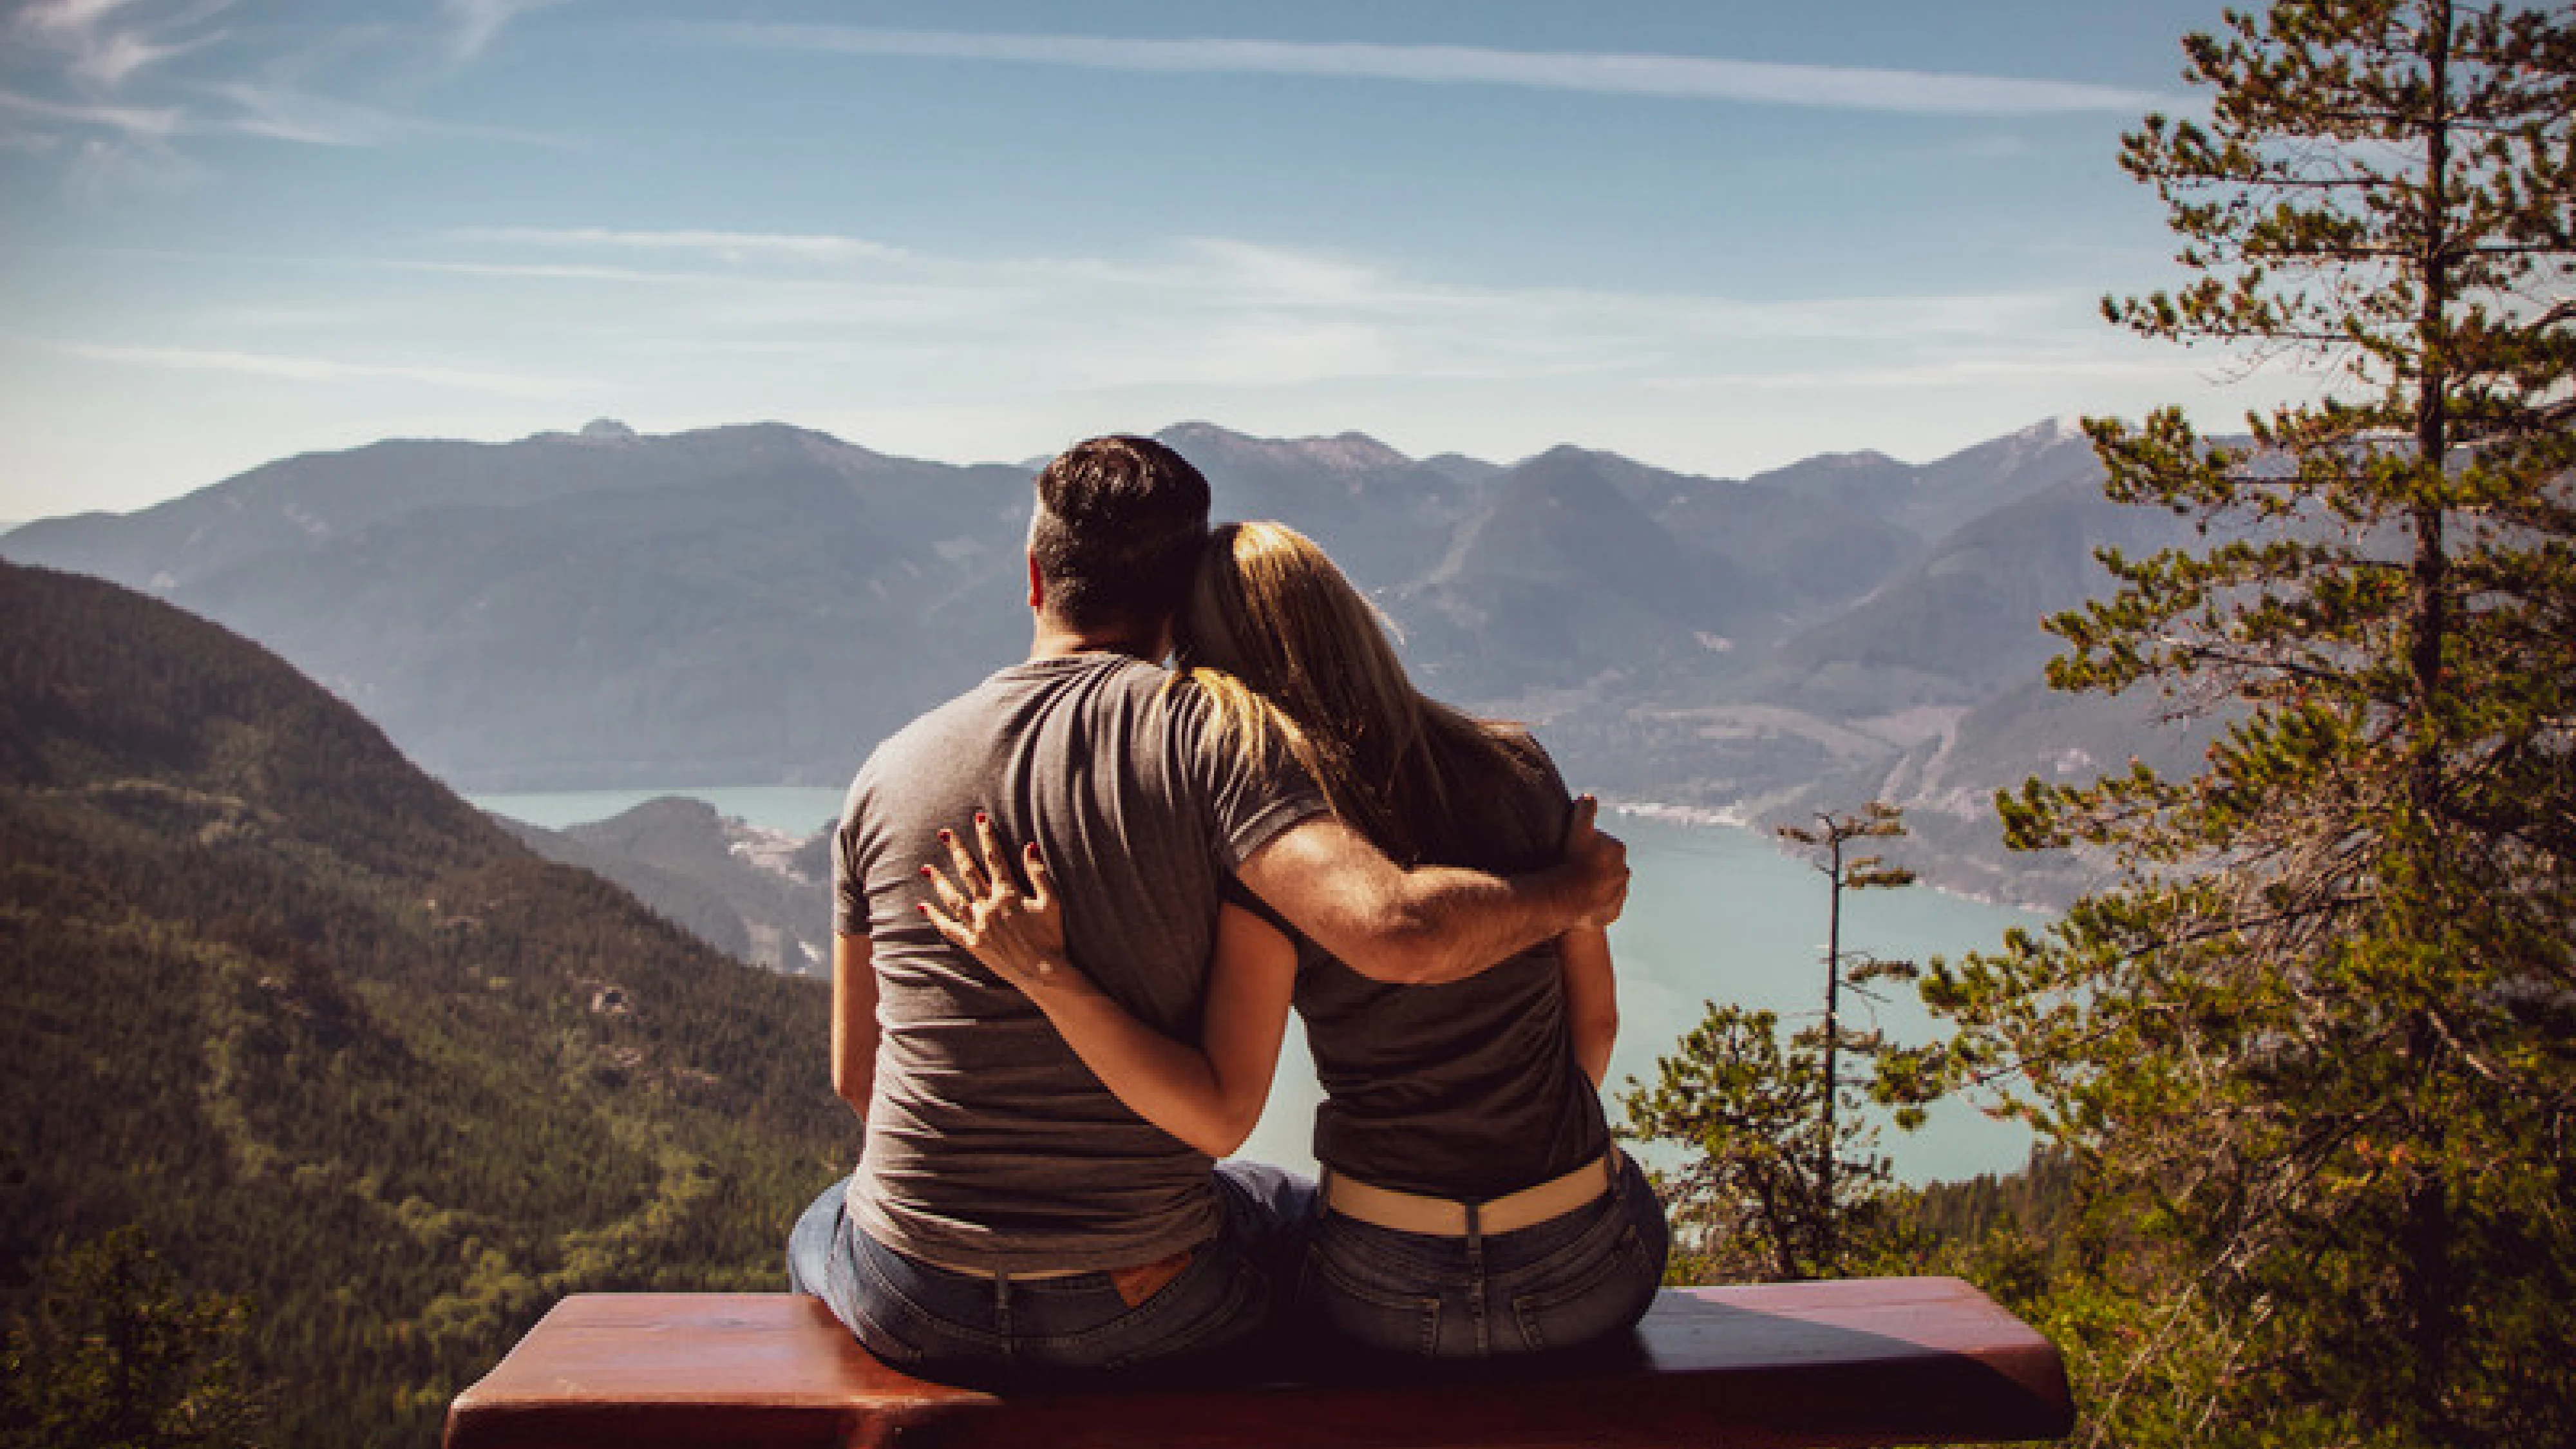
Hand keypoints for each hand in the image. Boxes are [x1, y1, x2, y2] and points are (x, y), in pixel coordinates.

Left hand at [919, 814, 1074, 996]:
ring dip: (939, 881)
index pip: (995, 857)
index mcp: (1008, 894)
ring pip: (953, 898)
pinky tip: (924, 907)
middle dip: (956, 850)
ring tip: (926, 868)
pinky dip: (935, 918)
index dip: (987, 836)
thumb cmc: (1051, 936)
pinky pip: (949, 928)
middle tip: (943, 833)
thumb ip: (1039, 873)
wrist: (1043, 972)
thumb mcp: (1051, 902)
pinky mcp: (973, 943)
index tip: (979, 818)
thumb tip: (1029, 846)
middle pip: (968, 872)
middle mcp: (988, 906)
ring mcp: (978, 925)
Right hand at [1561, 795, 1629, 928]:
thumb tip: (1588, 796)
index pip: (1603, 843)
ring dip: (1596, 886)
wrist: (1574, 895)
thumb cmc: (1575, 859)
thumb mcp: (1579, 829)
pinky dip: (1595, 906)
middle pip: (1607, 865)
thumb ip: (1585, 810)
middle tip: (1573, 869)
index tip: (1574, 851)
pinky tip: (1581, 904)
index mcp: (1617, 849)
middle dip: (1594, 866)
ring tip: (1576, 888)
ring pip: (1607, 886)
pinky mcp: (1612, 912)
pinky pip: (1604, 907)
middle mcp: (1623, 871)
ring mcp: (1619, 893)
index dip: (1587, 846)